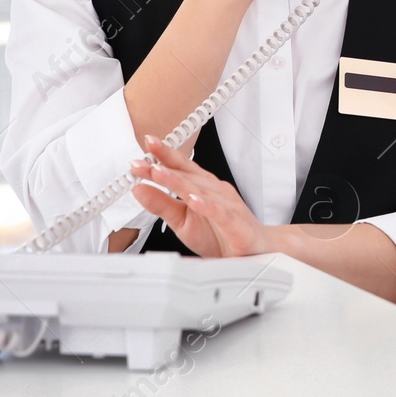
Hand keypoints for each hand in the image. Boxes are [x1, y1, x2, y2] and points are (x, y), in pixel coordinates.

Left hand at [129, 135, 271, 256]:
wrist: (256, 252)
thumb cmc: (221, 235)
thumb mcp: (182, 220)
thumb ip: (161, 204)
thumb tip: (139, 189)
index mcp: (202, 188)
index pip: (181, 167)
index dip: (164, 154)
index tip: (146, 144)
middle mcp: (214, 191)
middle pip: (186, 176)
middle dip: (163, 166)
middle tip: (140, 162)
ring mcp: (226, 205)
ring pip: (201, 191)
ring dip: (179, 181)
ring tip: (158, 173)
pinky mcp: (235, 224)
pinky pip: (220, 213)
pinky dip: (207, 206)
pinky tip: (193, 200)